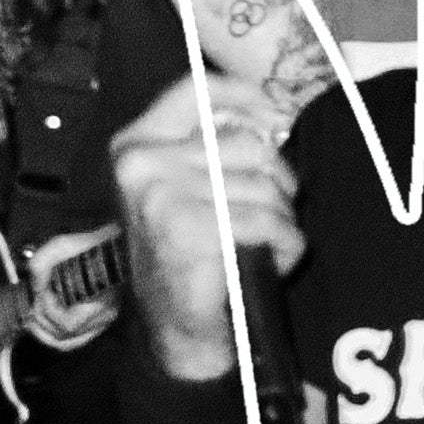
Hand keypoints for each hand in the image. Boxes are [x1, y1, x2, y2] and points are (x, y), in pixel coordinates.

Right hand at [108, 72, 302, 381]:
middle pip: (249, 144)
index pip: (196, 92)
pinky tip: (272, 262)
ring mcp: (162, 195)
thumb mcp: (194, 190)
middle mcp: (142, 163)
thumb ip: (217, 150)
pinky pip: (269, 222)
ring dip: (282, 220)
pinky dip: (286, 245)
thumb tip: (273, 116)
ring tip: (264, 246)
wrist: (177, 332)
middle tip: (272, 215)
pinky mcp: (189, 229)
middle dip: (278, 182)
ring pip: (265, 185)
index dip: (246, 95)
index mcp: (136, 145)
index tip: (280, 112)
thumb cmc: (192, 259)